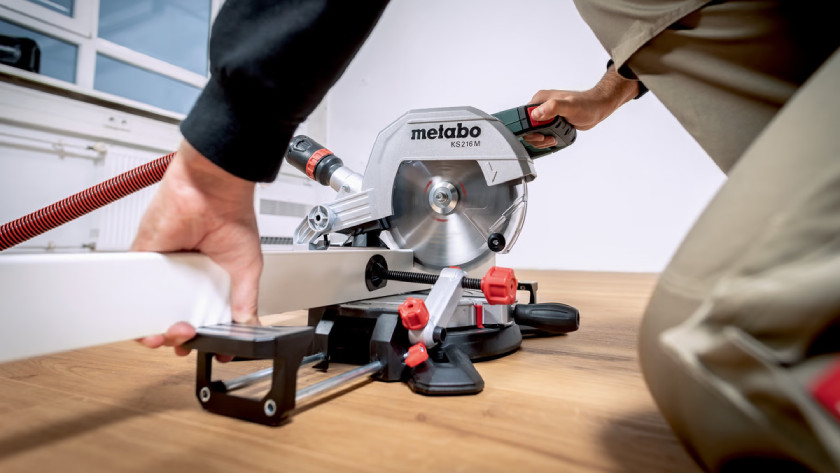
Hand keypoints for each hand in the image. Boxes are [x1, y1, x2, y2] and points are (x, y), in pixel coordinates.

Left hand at [131, 139, 262, 355]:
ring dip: (157, 330)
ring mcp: (164, 270)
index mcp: (211, 280)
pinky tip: (148, 319)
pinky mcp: (145, 259)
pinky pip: (133, 288)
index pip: (201, 316)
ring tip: (170, 334)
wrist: (214, 190)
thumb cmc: (233, 217)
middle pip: (174, 317)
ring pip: (151, 309)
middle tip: (187, 340)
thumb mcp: (248, 269)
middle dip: (178, 338)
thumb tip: (249, 328)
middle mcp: (185, 276)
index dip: (201, 335)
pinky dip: (135, 308)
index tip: (207, 347)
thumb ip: (246, 303)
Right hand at [524, 65, 640, 148]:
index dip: (528, 128)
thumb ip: (552, 108)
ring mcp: (545, 114)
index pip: (523, 116)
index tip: (540, 134)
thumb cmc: (586, 104)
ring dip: (541, 140)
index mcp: (540, 99)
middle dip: (535, 136)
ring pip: (533, 132)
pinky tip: (554, 138)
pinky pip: (541, 133)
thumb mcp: (569, 106)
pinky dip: (545, 139)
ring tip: (552, 139)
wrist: (597, 108)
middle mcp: (541, 106)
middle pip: (527, 126)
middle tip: (547, 138)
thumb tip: (536, 114)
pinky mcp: (550, 121)